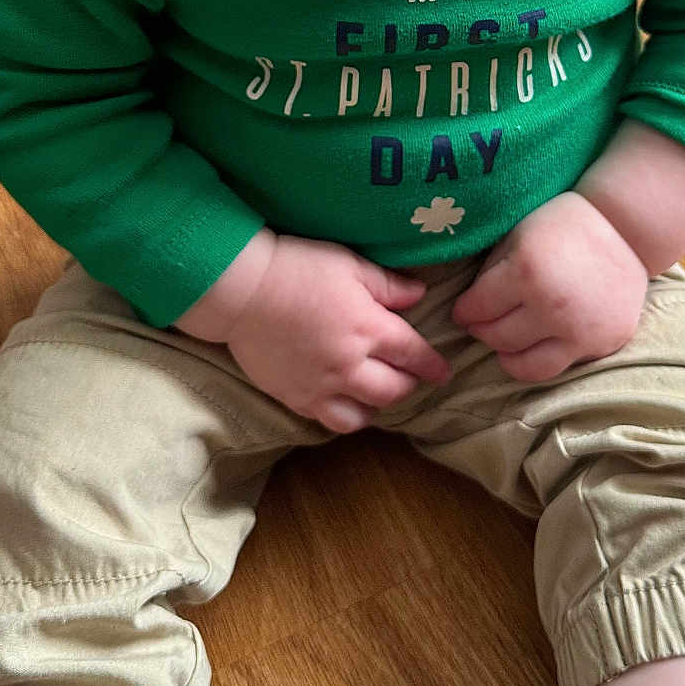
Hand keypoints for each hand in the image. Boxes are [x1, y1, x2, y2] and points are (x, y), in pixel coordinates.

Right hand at [221, 233, 451, 433]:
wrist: (241, 290)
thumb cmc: (297, 267)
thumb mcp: (349, 264)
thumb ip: (388, 285)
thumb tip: (420, 295)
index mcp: (368, 329)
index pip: (413, 355)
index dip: (432, 365)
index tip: (443, 371)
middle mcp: (349, 366)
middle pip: (393, 391)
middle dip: (409, 385)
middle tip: (411, 377)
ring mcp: (320, 387)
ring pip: (362, 415)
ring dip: (377, 406)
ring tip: (376, 393)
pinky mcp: (293, 398)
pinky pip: (327, 421)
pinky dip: (343, 416)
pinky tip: (343, 402)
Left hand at [451, 192, 648, 381]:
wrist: (626, 227)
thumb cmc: (564, 224)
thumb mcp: (517, 235)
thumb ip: (491, 272)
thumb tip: (470, 306)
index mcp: (526, 271)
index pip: (477, 308)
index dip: (463, 312)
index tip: (461, 312)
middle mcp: (552, 306)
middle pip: (498, 337)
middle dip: (481, 331)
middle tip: (479, 324)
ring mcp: (580, 330)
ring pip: (526, 366)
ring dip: (507, 355)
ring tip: (503, 344)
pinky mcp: (603, 343)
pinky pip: (561, 366)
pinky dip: (542, 357)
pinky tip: (535, 344)